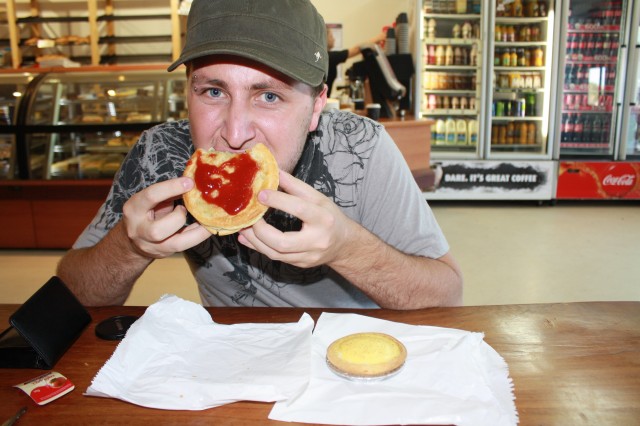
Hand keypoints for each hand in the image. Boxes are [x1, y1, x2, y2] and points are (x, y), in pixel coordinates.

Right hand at [122, 177, 210, 258]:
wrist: (133, 241)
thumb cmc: (146, 213)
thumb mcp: (152, 200)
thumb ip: (168, 192)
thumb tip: (192, 182)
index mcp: (133, 209)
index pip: (151, 196)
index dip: (172, 188)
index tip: (190, 182)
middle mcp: (139, 230)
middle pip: (157, 230)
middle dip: (179, 217)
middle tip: (185, 208)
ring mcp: (152, 246)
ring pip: (176, 243)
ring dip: (195, 230)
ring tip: (202, 219)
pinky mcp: (165, 253)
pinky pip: (187, 246)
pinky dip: (200, 234)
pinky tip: (209, 226)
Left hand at [238, 170, 356, 267]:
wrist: (343, 245)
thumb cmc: (329, 217)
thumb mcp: (318, 198)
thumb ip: (296, 186)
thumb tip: (275, 171)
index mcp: (324, 219)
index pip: (299, 209)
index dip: (278, 201)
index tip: (260, 194)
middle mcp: (317, 241)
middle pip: (283, 242)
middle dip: (260, 230)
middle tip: (249, 217)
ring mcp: (308, 256)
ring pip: (276, 254)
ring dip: (255, 241)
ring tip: (243, 227)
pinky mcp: (300, 264)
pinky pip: (275, 258)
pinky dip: (259, 247)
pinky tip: (247, 238)